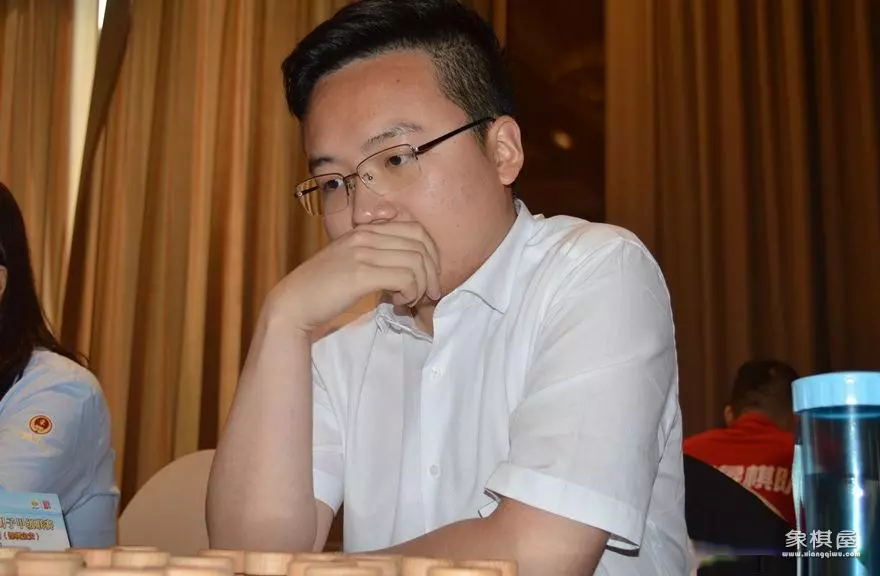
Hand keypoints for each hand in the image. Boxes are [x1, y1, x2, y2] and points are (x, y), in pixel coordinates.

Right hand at [268, 221, 441, 332]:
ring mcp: (362, 253)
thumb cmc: (324, 287)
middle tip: (429, 293)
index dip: (432, 253)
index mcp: (366, 230)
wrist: (294, 302)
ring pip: (416, 262)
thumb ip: (378, 255)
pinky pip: (404, 278)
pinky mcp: (360, 274)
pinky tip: (398, 302)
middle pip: (421, 244)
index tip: (429, 276)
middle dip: (432, 272)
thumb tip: (413, 266)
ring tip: (409, 299)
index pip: (416, 229)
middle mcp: (365, 235)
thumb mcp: (353, 260)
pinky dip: (410, 293)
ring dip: (421, 285)